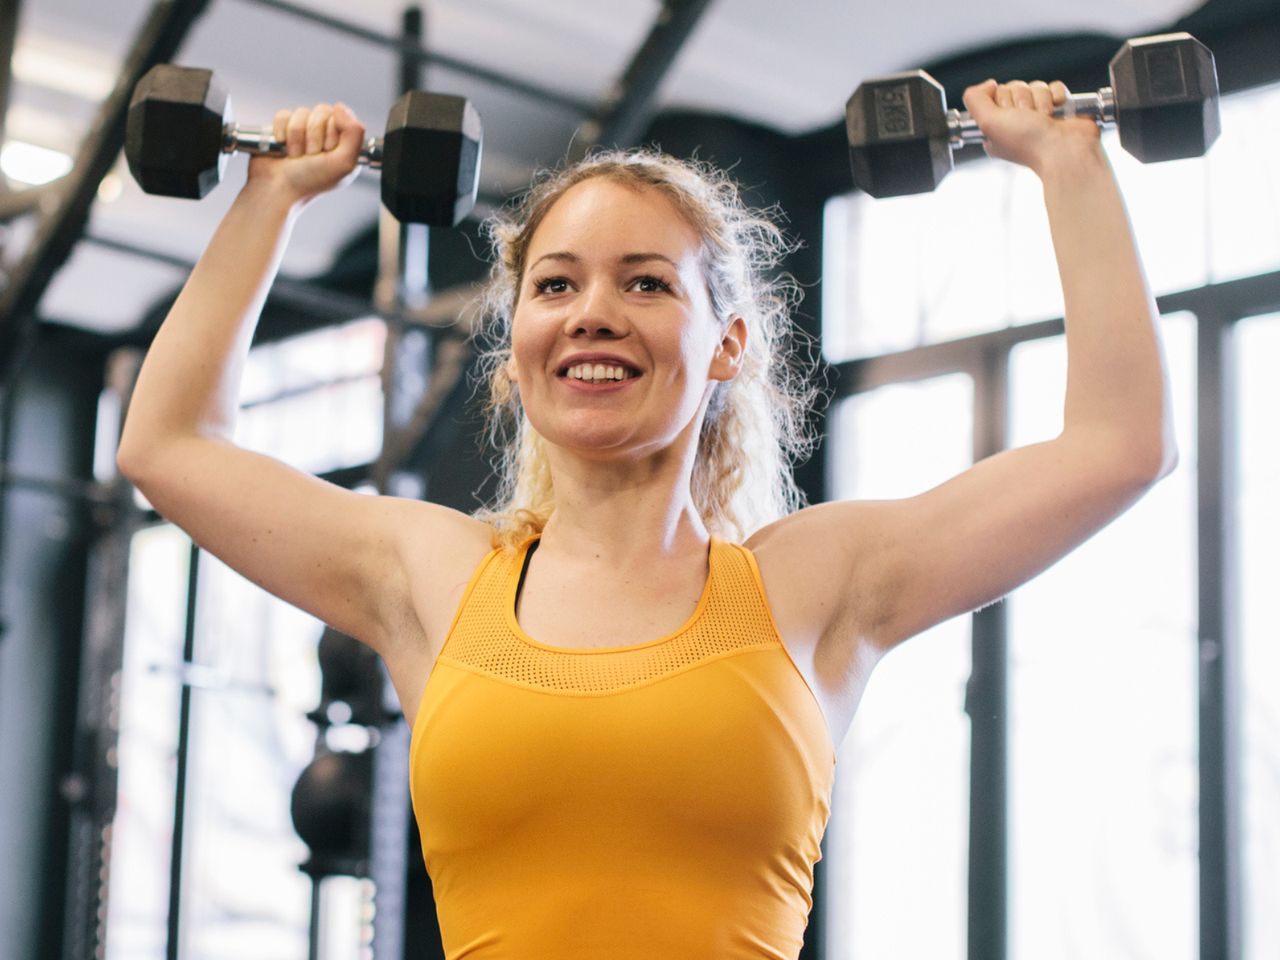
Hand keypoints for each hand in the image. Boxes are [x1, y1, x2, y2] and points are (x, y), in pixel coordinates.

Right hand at [246, 102, 365, 204]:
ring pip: (301, 113)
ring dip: (296, 137)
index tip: (326, 153)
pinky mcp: (283, 128)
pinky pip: (283, 115)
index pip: (340, 117)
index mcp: (343, 143)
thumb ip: (354, 133)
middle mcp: (325, 135)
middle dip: (313, 136)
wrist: (277, 189)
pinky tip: (282, 148)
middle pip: (322, 111)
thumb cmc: (310, 182)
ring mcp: (304, 131)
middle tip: (309, 157)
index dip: (331, 134)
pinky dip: (281, 132)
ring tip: (295, 156)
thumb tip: (340, 107)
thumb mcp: (344, 163)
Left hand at [962, 79, 1100, 175]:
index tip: (1008, 116)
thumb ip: (974, 100)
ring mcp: (1038, 115)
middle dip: (1022, 99)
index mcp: (996, 128)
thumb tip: (988, 84)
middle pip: (1015, 88)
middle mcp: (1016, 121)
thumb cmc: (1028, 142)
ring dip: (1041, 99)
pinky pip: (1054, 87)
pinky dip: (1056, 96)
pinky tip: (1057, 111)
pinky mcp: (1058, 108)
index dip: (1002, 100)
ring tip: (1044, 118)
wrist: (1064, 149)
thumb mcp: (987, 122)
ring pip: (1035, 86)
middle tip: (1028, 118)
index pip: (994, 94)